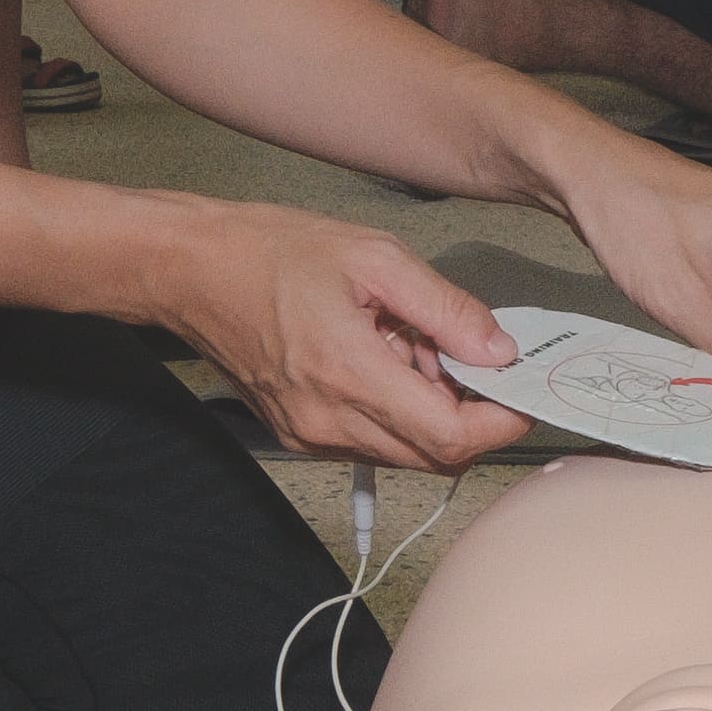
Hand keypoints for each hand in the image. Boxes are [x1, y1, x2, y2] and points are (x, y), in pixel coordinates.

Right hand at [166, 202, 524, 468]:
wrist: (191, 271)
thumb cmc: (270, 253)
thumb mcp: (375, 257)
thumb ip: (446, 309)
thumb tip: (499, 350)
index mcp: (350, 375)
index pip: (451, 438)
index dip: (500, 422)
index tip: (520, 391)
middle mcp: (329, 422)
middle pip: (435, 457)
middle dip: (469, 415)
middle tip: (462, 356)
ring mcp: (311, 436)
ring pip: (405, 454)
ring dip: (430, 415)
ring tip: (410, 349)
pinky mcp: (299, 436)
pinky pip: (370, 444)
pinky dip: (394, 414)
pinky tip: (380, 362)